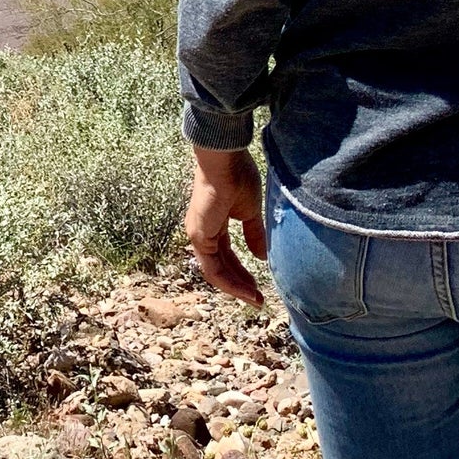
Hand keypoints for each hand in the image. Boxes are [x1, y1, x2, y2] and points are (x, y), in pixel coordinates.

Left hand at [186, 146, 268, 306]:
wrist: (225, 158)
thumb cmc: (236, 176)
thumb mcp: (249, 211)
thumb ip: (253, 234)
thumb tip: (260, 257)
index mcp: (213, 224)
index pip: (227, 256)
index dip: (242, 273)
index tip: (259, 287)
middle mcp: (203, 231)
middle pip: (221, 267)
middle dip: (240, 284)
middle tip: (258, 300)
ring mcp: (198, 233)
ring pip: (215, 271)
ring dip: (235, 288)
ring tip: (255, 299)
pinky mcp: (198, 235)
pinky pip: (212, 268)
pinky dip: (228, 281)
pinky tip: (245, 290)